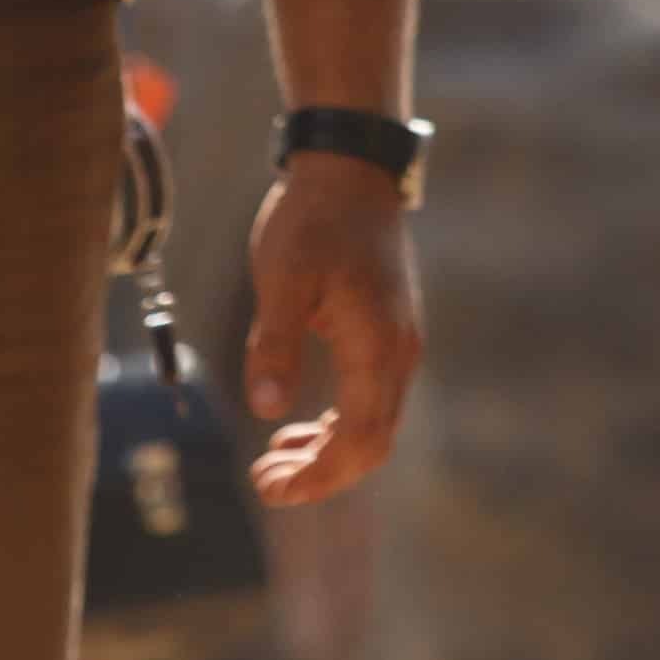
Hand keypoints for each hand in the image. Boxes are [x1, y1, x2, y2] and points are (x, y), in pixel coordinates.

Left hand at [241, 159, 420, 502]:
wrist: (350, 171)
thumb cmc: (314, 220)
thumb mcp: (283, 278)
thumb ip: (275, 344)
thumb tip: (264, 409)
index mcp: (377, 345)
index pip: (360, 438)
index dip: (318, 476)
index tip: (269, 489)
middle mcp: (397, 352)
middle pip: (372, 442)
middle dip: (320, 474)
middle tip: (262, 482)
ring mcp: (395, 343)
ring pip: (372, 424)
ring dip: (325, 453)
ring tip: (271, 462)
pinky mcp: (383, 334)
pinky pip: (368, 399)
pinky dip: (334, 425)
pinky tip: (294, 427)